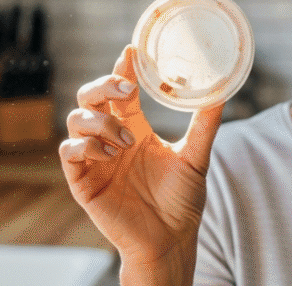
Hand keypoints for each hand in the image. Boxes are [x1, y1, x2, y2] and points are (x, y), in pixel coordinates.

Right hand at [59, 45, 224, 284]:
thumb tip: (221, 90)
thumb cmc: (181, 201)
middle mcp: (111, 138)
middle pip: (91, 96)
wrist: (171, 240)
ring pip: (76, 118)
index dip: (123, 68)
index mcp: (135, 127)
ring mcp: (95, 158)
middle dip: (103, 84)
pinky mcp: (83, 181)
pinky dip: (85, 146)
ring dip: (100, 121)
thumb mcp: (196, 157)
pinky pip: (69, 152)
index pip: (122, 90)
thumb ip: (205, 125)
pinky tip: (108, 154)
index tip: (133, 52)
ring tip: (126, 141)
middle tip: (127, 88)